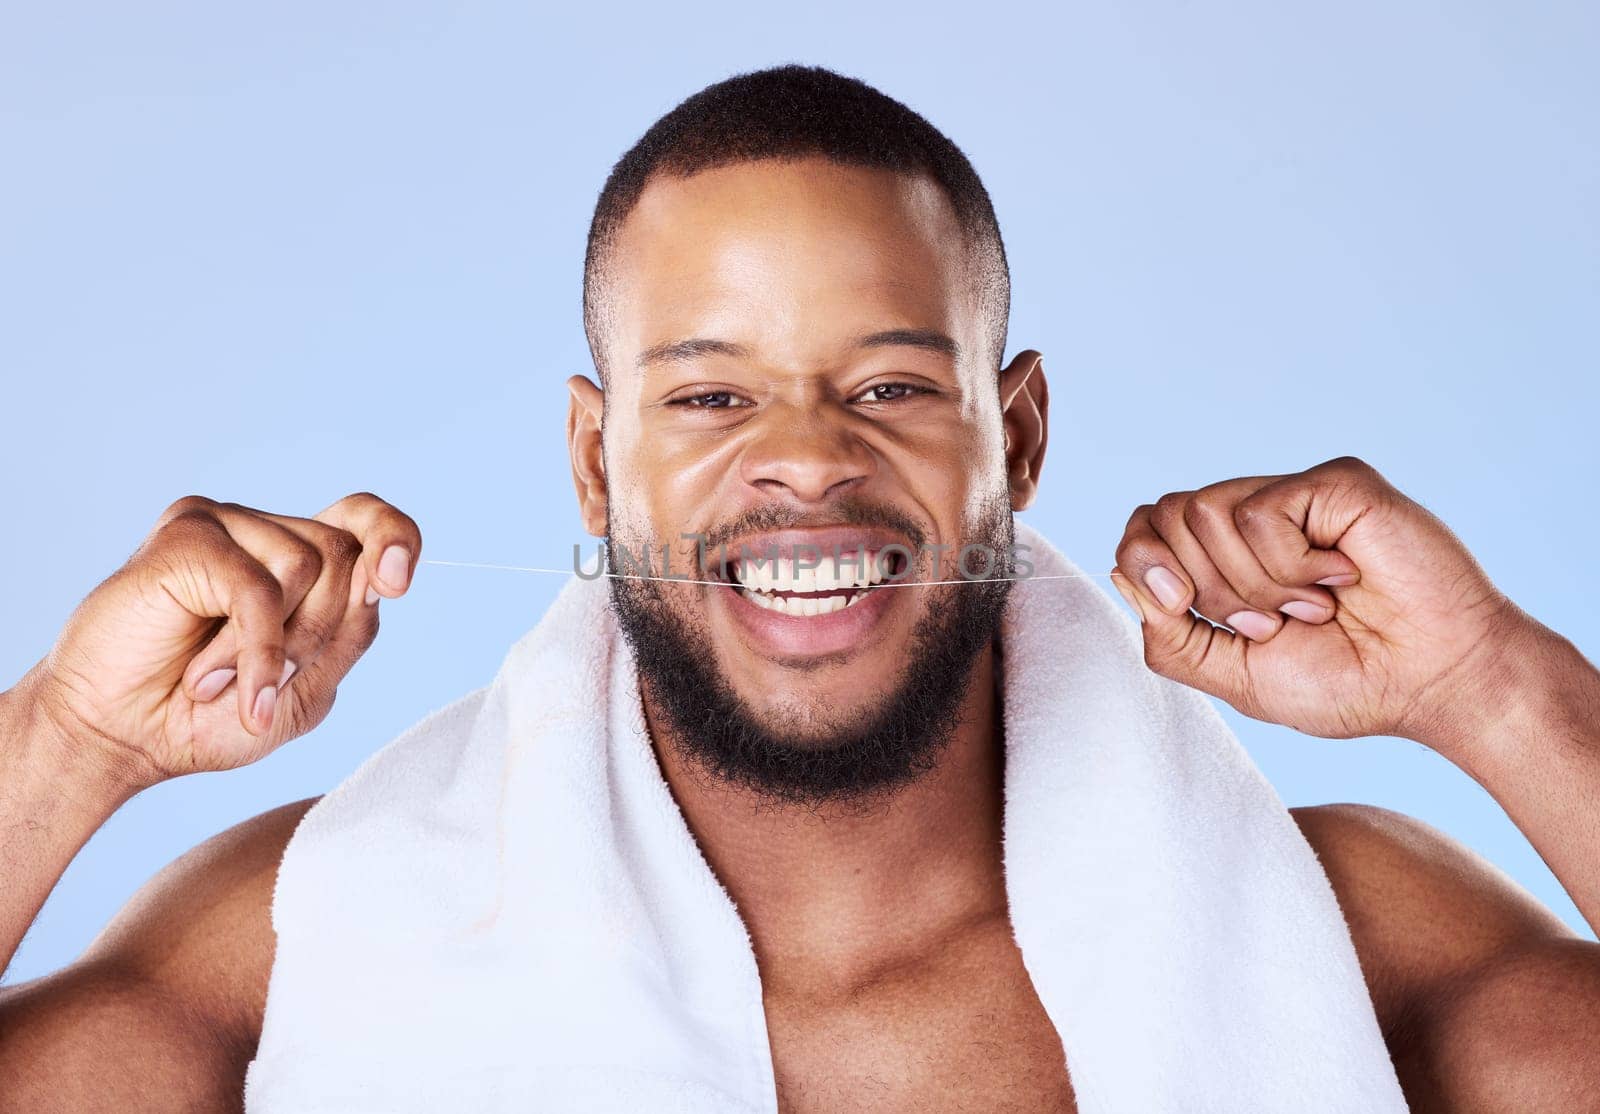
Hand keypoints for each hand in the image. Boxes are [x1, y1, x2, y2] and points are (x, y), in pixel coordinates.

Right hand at [26, 493, 420, 790]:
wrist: (117, 739)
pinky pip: (260, 589)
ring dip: (273, 647)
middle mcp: (265, 532)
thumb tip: (380, 580)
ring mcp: (225, 524)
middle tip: (262, 682)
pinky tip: (210, 683)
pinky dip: (252, 650)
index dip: (395, 537)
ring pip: (309, 566)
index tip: (397, 582)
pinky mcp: (188, 535)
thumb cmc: (203, 717)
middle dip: (319, 632)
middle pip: (347, 555)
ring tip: (215, 681)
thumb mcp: (304, 690)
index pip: (366, 520)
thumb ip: (348, 636)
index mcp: (300, 562)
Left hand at [1108, 455, 1539, 748]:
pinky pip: (1260, 511)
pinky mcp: (1333, 482)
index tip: (1188, 612)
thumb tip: (1123, 574)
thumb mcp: (1235, 674)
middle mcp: (1255, 515)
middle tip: (1270, 625)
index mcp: (1226, 555)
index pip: (1145, 527)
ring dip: (1252, 585)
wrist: (1433, 685)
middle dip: (1204, 589)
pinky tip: (1340, 579)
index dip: (1146, 567)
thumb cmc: (1347, 682)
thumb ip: (1170, 635)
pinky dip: (1289, 567)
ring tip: (1310, 609)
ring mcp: (1295, 493)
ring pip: (1204, 512)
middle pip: (1163, 515)